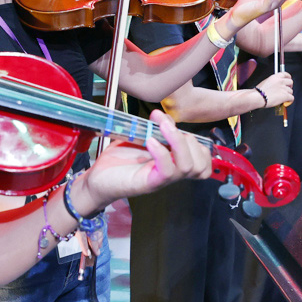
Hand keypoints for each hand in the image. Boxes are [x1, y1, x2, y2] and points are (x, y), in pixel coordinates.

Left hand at [72, 110, 212, 211]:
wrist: (97, 179)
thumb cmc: (118, 160)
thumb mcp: (141, 140)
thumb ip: (155, 130)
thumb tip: (162, 116)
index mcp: (173, 162)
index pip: (203, 160)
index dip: (199, 143)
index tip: (176, 126)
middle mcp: (171, 173)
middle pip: (200, 164)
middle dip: (190, 138)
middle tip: (166, 122)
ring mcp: (161, 180)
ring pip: (188, 167)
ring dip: (178, 142)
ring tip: (162, 127)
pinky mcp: (149, 184)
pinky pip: (167, 172)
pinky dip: (162, 153)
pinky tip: (150, 141)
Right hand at [253, 71, 293, 107]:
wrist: (257, 97)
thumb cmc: (258, 92)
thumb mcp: (266, 82)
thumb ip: (273, 82)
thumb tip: (277, 86)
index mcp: (275, 77)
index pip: (286, 74)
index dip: (288, 78)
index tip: (288, 81)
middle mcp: (280, 81)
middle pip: (290, 82)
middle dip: (289, 86)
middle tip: (286, 90)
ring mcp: (283, 88)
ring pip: (291, 91)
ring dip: (288, 94)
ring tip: (282, 97)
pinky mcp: (285, 96)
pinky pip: (292, 98)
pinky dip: (289, 100)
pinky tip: (286, 102)